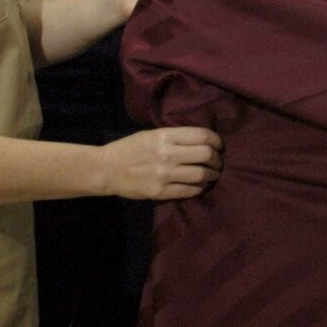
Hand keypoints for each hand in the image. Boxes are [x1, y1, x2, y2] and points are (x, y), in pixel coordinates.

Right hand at [99, 127, 223, 200]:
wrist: (106, 169)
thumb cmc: (130, 149)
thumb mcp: (152, 135)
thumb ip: (176, 137)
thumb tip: (203, 141)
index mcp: (165, 136)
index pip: (202, 136)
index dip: (216, 141)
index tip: (219, 145)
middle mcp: (167, 154)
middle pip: (206, 154)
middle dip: (217, 159)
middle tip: (218, 161)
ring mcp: (164, 174)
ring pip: (201, 175)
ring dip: (212, 175)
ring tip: (212, 174)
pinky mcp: (160, 192)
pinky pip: (189, 191)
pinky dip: (199, 188)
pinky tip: (200, 185)